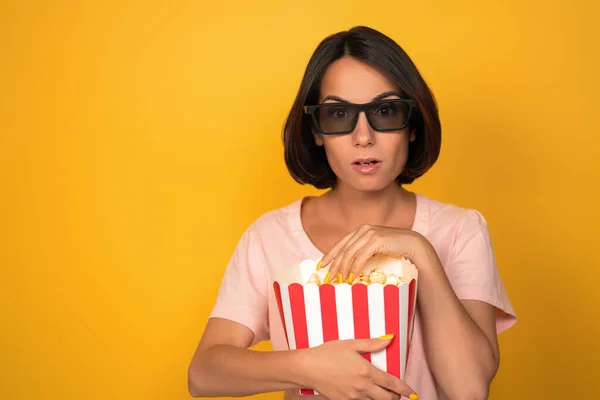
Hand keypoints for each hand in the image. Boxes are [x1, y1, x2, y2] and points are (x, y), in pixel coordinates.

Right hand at [301, 336, 417, 399]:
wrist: (307, 368)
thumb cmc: (327, 354)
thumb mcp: (350, 344)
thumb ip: (371, 344)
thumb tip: (388, 340)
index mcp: (367, 372)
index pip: (392, 383)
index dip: (405, 389)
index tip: (412, 393)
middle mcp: (362, 387)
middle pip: (387, 398)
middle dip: (395, 397)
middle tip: (397, 394)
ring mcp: (353, 397)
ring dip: (380, 399)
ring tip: (380, 393)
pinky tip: (363, 393)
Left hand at [321, 225, 425, 282]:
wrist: (412, 244)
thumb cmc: (394, 248)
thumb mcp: (374, 248)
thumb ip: (362, 252)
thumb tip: (348, 267)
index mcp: (360, 230)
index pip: (340, 244)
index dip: (330, 255)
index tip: (321, 266)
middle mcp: (363, 230)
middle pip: (343, 249)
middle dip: (334, 265)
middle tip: (329, 278)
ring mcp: (369, 234)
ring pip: (350, 253)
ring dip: (344, 269)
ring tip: (340, 281)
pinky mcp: (376, 240)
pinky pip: (361, 257)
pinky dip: (355, 268)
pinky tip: (352, 277)